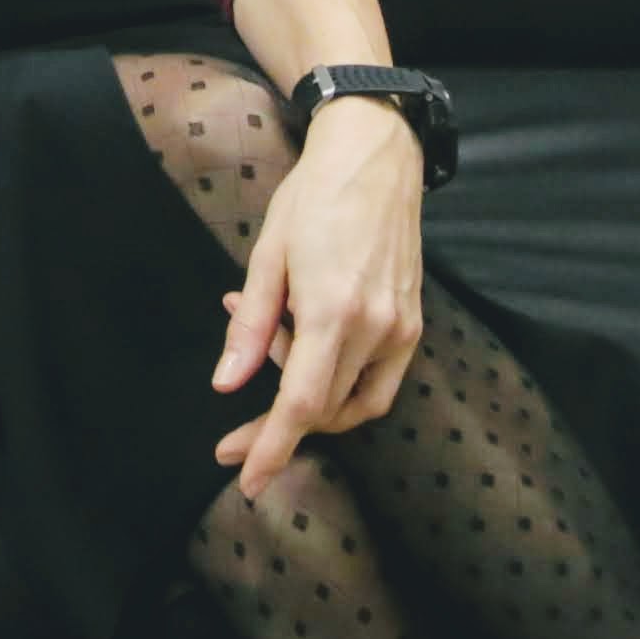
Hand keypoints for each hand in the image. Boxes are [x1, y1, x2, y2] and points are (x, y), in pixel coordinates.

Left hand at [209, 95, 425, 496]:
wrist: (376, 159)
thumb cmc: (314, 198)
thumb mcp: (267, 256)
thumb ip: (249, 327)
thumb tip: (226, 385)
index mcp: (334, 311)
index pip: (301, 404)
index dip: (272, 448)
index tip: (247, 479)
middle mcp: (376, 329)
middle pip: (324, 410)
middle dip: (277, 424)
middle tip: (232, 414)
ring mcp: (401, 329)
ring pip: (354, 403)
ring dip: (309, 399)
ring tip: (273, 341)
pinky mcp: (413, 325)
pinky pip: (377, 382)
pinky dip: (340, 385)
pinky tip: (305, 344)